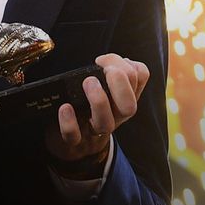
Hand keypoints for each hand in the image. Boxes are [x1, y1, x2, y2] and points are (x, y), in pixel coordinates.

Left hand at [45, 54, 149, 170]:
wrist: (67, 142)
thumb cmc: (83, 106)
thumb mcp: (98, 86)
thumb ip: (105, 71)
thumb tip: (109, 61)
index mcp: (122, 99)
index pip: (139, 80)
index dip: (128, 68)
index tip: (107, 63)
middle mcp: (113, 117)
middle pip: (130, 107)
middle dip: (121, 86)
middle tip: (106, 71)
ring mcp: (93, 131)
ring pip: (105, 123)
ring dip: (99, 101)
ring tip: (88, 82)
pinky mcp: (73, 142)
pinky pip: (74, 136)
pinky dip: (69, 122)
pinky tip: (65, 107)